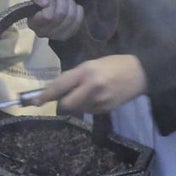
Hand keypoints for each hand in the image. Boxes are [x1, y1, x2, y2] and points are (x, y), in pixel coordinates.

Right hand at [28, 0, 83, 40]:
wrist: (51, 6)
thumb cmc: (43, 0)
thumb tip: (44, 3)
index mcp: (33, 22)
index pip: (47, 16)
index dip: (51, 3)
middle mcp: (42, 32)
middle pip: (60, 14)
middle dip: (61, 1)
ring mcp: (55, 36)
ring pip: (70, 18)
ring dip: (70, 5)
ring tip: (66, 1)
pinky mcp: (66, 36)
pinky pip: (78, 22)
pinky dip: (78, 12)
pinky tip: (74, 7)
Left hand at [31, 55, 146, 114]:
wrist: (140, 73)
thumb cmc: (113, 64)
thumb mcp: (90, 64)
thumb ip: (74, 76)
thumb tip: (57, 89)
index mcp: (85, 72)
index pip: (60, 86)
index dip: (46, 95)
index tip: (35, 102)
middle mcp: (91, 87)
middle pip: (66, 104)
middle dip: (62, 102)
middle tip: (64, 96)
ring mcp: (100, 100)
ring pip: (77, 109)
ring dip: (76, 104)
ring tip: (87, 92)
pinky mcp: (106, 110)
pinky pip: (89, 111)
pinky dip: (87, 106)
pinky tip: (97, 96)